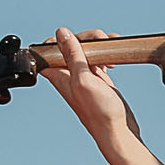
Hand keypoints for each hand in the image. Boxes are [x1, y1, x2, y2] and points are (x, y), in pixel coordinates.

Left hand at [45, 27, 133, 144]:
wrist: (117, 131)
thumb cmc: (99, 112)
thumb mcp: (83, 79)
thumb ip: (72, 56)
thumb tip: (61, 33)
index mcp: (59, 75)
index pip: (47, 51)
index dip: (55, 40)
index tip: (70, 36)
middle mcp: (70, 75)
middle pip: (71, 45)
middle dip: (85, 38)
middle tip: (99, 41)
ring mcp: (85, 76)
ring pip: (86, 51)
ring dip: (97, 44)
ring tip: (109, 46)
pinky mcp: (99, 79)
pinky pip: (99, 59)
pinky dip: (106, 54)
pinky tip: (113, 58)